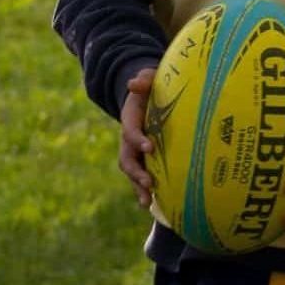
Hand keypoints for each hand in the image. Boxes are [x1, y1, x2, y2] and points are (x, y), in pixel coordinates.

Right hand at [118, 67, 155, 206]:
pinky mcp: (145, 161)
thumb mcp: (149, 79)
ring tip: (148, 202)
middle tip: (148, 183)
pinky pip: (142, 178)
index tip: (150, 147)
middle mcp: (129, 140)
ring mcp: (135, 153)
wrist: (149, 98)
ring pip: (132, 173)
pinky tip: (157, 205)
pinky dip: (147, 192)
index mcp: (130, 120)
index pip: (130, 131)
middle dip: (136, 173)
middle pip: (127, 159)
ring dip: (138, 188)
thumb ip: (144, 79)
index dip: (137, 140)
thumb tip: (133, 84)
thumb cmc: (152, 88)